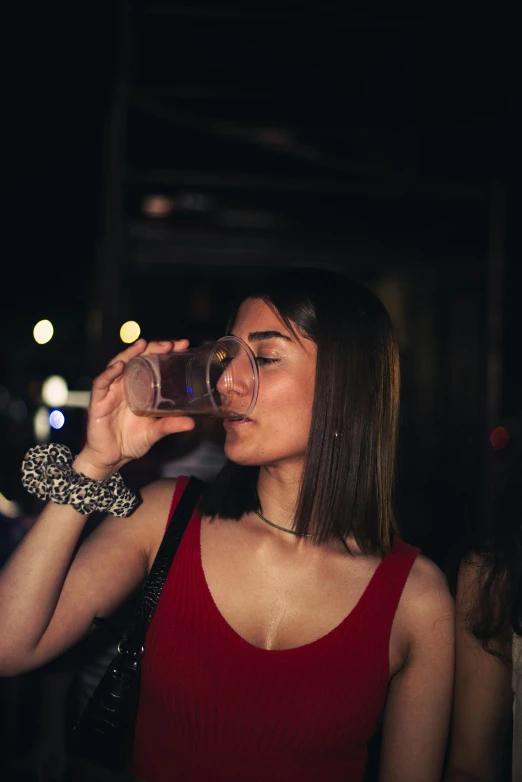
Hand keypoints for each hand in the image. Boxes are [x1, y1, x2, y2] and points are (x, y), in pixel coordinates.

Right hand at [75, 339, 195, 478]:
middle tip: (169, 344)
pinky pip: (102, 383)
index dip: (165, 353)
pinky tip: (119, 366)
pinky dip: (109, 373)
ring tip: (143, 345)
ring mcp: (111, 391)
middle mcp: (125, 385)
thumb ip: (170, 425)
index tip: (183, 345)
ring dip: (130, 353)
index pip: (152, 364)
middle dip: (152, 348)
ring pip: (118, 364)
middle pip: (137, 359)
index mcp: (139, 388)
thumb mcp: (154, 432)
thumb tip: (192, 423)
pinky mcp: (98, 400)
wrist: (109, 458)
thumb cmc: (130, 441)